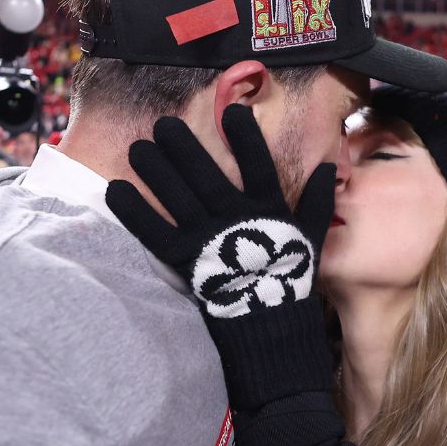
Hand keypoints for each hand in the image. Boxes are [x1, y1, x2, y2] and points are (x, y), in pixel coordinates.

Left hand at [107, 105, 336, 410]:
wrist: (274, 335)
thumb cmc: (292, 283)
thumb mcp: (310, 238)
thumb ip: (318, 201)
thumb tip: (329, 168)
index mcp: (270, 211)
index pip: (259, 165)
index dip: (246, 137)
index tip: (233, 110)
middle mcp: (239, 221)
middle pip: (207, 175)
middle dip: (184, 147)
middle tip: (162, 124)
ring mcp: (212, 241)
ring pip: (179, 198)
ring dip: (156, 171)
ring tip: (137, 147)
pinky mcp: (188, 264)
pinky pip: (156, 233)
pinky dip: (135, 212)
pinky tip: (117, 190)